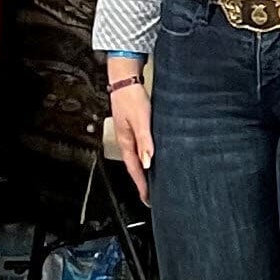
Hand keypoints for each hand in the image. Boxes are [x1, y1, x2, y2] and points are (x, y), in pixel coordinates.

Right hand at [108, 80, 153, 197]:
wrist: (125, 80)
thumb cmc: (132, 97)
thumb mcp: (141, 119)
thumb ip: (145, 140)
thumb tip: (146, 162)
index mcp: (126, 142)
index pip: (134, 169)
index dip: (142, 185)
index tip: (148, 199)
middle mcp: (126, 140)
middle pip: (134, 166)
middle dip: (142, 182)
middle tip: (151, 196)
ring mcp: (129, 134)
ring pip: (137, 157)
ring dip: (144, 170)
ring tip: (153, 181)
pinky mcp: (133, 127)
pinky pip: (139, 148)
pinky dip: (145, 157)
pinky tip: (152, 158)